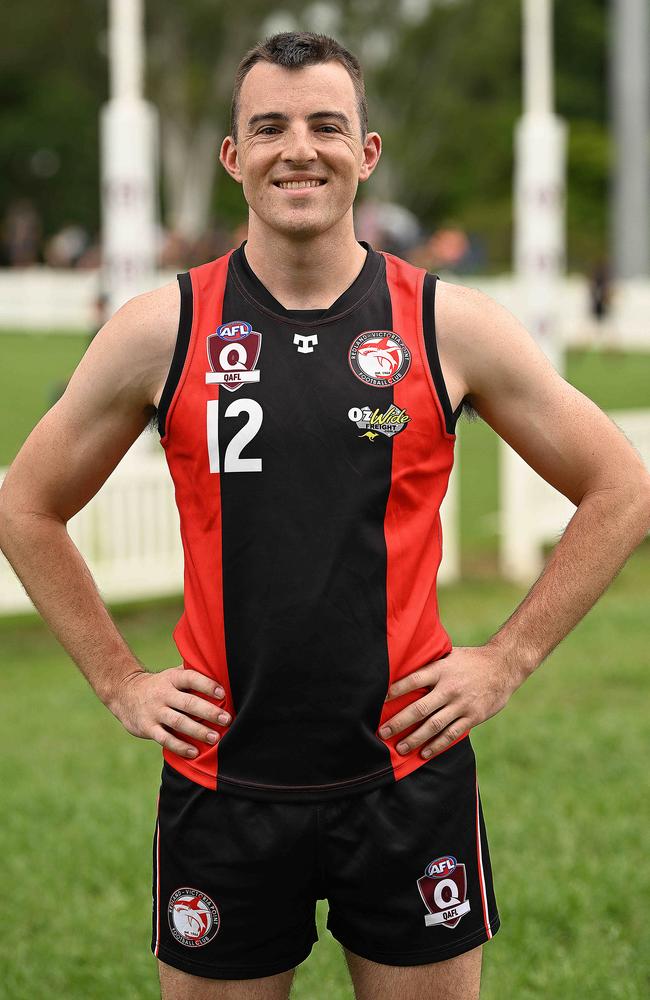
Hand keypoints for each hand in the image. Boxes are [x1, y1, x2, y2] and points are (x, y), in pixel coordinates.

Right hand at [108, 666, 230, 759]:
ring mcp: (155, 712)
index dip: (207, 685)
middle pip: (188, 703)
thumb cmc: (160, 685)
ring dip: (198, 731)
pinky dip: (180, 746)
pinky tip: (194, 752)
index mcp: (172, 678)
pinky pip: (165, 739)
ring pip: (178, 722)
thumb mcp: (172, 675)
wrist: (124, 693)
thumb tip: (221, 672)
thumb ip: (192, 674)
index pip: (191, 678)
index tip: (223, 693)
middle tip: (226, 720)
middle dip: (208, 712)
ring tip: (215, 738)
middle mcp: (163, 694)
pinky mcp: (148, 728)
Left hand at [380, 644, 524, 758]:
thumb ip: (431, 664)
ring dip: (415, 738)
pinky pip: (451, 734)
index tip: (380, 700)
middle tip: (382, 733)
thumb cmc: (471, 660)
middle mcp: (449, 688)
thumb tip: (405, 665)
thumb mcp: (449, 655)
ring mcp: (461, 704)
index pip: (413, 680)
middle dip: (399, 722)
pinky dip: (437, 745)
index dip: (396, 690)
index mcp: (441, 670)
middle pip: (419, 708)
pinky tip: (424, 753)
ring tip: (400, 748)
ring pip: (433, 725)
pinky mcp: (473, 717)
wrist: (503, 666)